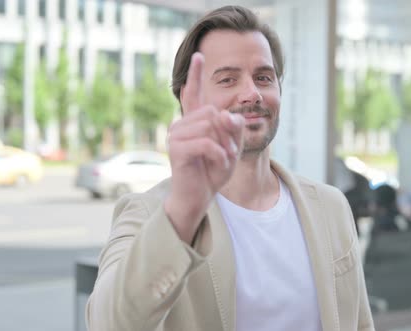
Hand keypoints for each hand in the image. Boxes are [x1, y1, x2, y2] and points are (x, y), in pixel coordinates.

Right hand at [164, 53, 243, 243]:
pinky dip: (219, 154)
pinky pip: (207, 142)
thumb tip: (229, 114)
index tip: (199, 54)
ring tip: (224, 159)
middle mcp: (182, 125)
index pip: (194, 94)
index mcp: (194, 122)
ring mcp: (176, 136)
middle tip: (230, 151)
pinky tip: (220, 163)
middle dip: (228, 131)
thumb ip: (234, 128)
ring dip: (225, 144)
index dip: (197, 74)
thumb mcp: (231, 147)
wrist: (198, 197)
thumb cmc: (212, 172)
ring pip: (211, 126)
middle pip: (214, 111)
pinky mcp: (177, 150)